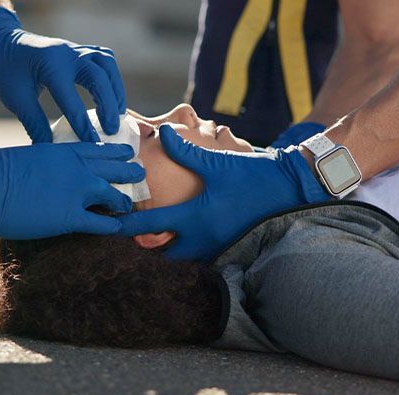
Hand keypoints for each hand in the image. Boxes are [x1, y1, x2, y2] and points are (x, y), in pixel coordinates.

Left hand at [0, 7, 125, 142]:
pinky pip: (104, 59)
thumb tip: (50, 151)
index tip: (92, 144)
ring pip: (107, 65)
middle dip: (108, 105)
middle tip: (110, 130)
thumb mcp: (16, 99)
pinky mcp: (78, 50)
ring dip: (115, 89)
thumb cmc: (3, 70)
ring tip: (117, 114)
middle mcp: (67, 53)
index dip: (82, 123)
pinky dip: (111, 77)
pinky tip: (111, 95)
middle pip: (99, 78)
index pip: (72, 98)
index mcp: (49, 65)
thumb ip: (35, 124)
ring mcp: (74, 49)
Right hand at [0, 142, 144, 238]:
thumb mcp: (27, 157)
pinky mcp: (69, 217)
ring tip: (132, 202)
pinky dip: (113, 226)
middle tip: (140, 173)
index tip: (126, 152)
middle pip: (113, 167)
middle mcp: (76, 168)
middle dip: (129, 170)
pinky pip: (101, 223)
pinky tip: (120, 228)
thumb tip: (48, 171)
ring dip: (125, 198)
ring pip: (113, 193)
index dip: (115, 151)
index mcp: (63, 150)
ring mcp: (76, 192)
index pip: (99, 148)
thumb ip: (45, 162)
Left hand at [117, 125, 329, 260]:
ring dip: (170, 250)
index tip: (109, 224)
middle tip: (134, 235)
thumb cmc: (252, 174)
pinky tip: (187, 236)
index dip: (127, 226)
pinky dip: (191, 249)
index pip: (151, 226)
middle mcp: (204, 238)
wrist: (290, 189)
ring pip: (184, 257)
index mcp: (195, 217)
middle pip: (165, 254)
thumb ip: (185, 151)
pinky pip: (202, 255)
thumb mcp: (216, 162)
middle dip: (149, 248)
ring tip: (157, 238)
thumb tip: (162, 133)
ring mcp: (218, 246)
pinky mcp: (230, 246)